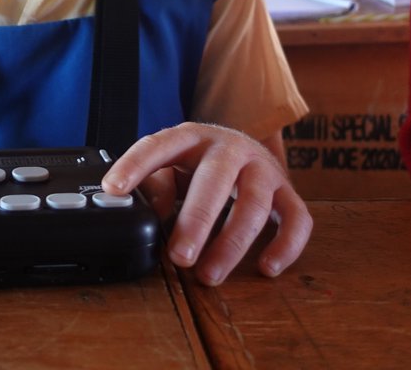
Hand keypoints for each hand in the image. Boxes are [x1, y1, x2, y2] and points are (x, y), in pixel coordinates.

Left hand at [102, 122, 311, 285]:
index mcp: (192, 137)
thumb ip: (157, 183)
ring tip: (209, 274)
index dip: (135, 165)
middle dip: (197, 221)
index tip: (113, 188)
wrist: (245, 149)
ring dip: (233, 243)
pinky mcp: (288, 191)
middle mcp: (231, 148)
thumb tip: (154, 211)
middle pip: (216, 180)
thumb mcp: (172, 165)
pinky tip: (266, 268)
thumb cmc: (200, 164)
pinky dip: (286, 245)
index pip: (160, 145)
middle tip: (179, 257)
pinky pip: (297, 219)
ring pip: (255, 203)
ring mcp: (263, 168)